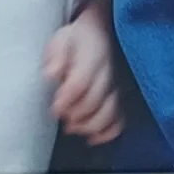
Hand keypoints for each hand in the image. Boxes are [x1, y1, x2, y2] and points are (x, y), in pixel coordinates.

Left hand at [43, 0, 122, 146]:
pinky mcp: (122, 100)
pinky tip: (92, 138)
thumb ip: (56, 56)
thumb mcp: (61, 40)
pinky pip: (120, 120)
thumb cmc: (76, 42)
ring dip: (89, 126)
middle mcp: (109, 72)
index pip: (81, 82)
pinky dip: (107, 133)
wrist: (100, 35)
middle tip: (61, 116)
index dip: (66, 99)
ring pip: (108, 113)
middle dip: (75, 114)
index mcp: (93, 55)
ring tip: (72, 127)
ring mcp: (118, 87)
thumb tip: (51, 74)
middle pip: (94, 101)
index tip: (55, 108)